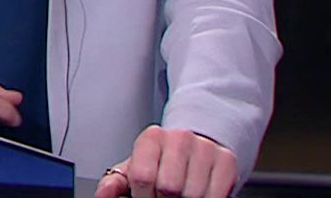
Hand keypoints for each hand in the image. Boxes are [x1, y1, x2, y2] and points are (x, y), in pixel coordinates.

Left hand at [95, 126, 236, 197]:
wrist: (197, 146)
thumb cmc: (163, 161)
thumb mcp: (135, 168)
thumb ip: (115, 183)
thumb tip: (103, 195)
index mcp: (152, 138)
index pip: (143, 177)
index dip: (143, 197)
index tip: (145, 197)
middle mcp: (180, 138)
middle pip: (169, 188)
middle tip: (164, 197)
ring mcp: (205, 149)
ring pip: (193, 195)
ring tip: (180, 196)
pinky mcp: (227, 161)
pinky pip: (214, 196)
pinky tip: (197, 196)